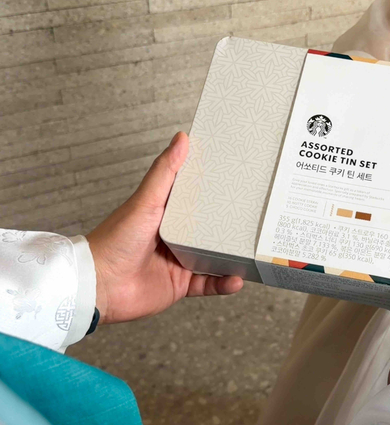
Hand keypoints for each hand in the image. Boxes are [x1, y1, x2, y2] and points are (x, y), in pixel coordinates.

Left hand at [87, 132, 242, 324]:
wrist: (99, 286)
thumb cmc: (115, 240)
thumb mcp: (145, 201)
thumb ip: (165, 172)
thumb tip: (182, 138)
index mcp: (165, 213)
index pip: (195, 198)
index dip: (214, 189)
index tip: (237, 178)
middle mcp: (173, 237)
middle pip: (208, 228)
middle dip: (230, 224)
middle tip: (254, 215)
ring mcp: (178, 261)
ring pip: (213, 256)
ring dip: (231, 255)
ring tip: (252, 250)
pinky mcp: (179, 285)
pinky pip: (208, 283)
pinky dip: (223, 283)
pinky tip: (237, 280)